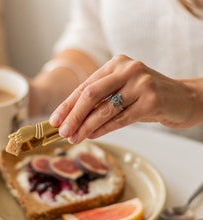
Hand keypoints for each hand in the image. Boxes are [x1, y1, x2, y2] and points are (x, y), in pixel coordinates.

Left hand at [49, 54, 202, 143]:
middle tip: (61, 132)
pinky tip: (91, 136)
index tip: (54, 120)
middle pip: (91, 94)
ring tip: (73, 138)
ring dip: (85, 127)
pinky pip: (119, 119)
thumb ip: (100, 101)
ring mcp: (141, 84)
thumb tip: (71, 120)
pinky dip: (102, 129)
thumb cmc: (146, 97)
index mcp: (116, 64)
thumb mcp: (122, 93)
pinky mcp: (151, 101)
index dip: (67, 105)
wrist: (182, 99)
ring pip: (104, 109)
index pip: (85, 86)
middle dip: (72, 115)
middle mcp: (127, 69)